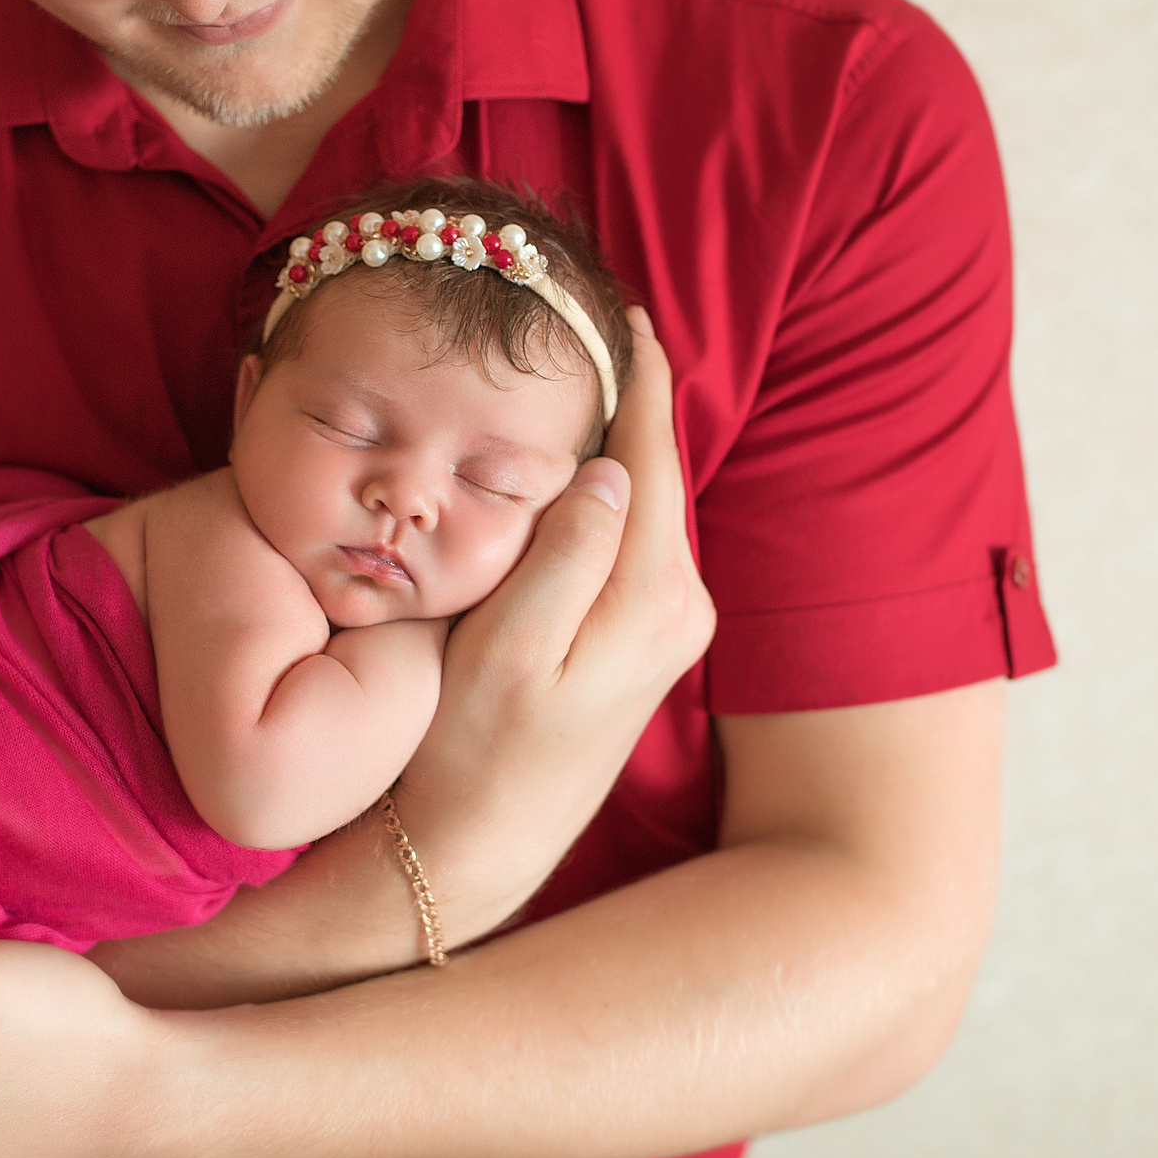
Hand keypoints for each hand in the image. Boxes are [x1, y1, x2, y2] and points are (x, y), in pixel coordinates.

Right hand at [400, 307, 714, 930]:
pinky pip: (640, 534)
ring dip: (628, 440)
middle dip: (639, 397)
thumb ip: (564, 556)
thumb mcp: (507, 649)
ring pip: (651, 502)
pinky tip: (591, 463)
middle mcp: (679, 606)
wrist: (490, 843)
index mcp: (649, 597)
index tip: (630, 314)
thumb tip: (607, 470)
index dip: (640, 381)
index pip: (652, 460)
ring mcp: (670, 626)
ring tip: (601, 370)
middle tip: (611, 319)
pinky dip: (619, 486)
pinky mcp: (649, 640)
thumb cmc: (478, 750)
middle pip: (660, 472)